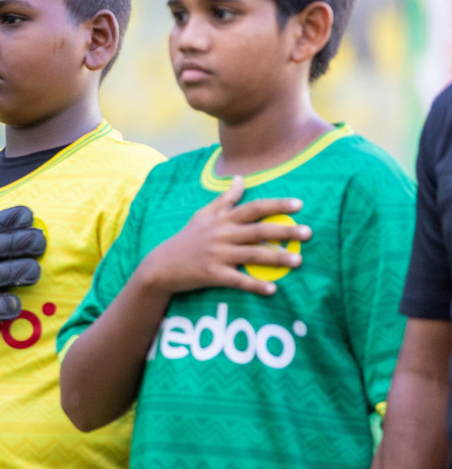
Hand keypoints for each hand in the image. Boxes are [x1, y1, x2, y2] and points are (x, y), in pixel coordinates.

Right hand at [137, 176, 310, 297]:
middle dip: (285, 231)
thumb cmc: (186, 239)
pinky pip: (238, 280)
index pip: (253, 208)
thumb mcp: (202, 215)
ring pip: (253, 254)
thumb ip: (224, 199)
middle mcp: (221, 235)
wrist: (160, 266)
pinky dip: (255, 285)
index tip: (299, 204)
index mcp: (221, 220)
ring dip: (277, 258)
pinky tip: (272, 289)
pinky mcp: (212, 274)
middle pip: (258, 230)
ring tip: (298, 261)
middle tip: (308, 233)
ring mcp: (217, 255)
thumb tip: (240, 179)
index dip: (276, 205)